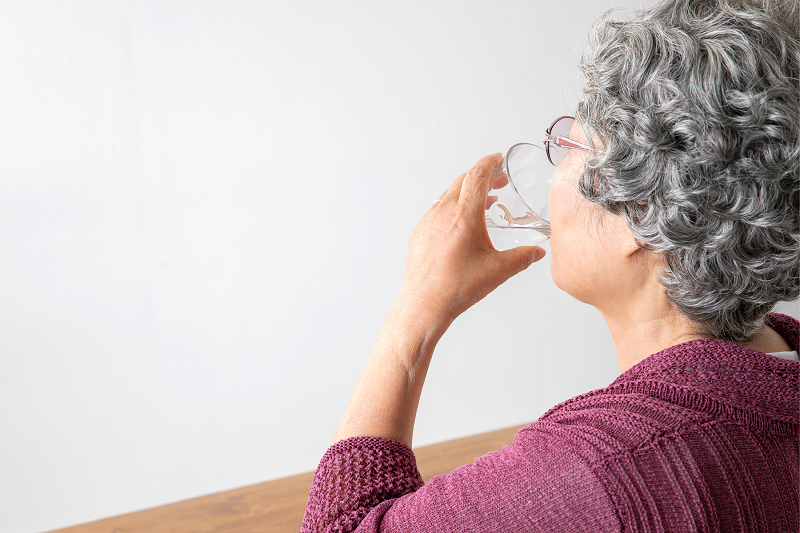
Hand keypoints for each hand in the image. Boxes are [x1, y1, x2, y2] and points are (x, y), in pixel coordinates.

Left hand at [397, 153, 546, 332]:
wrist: (424, 305)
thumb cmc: (456, 288)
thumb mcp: (498, 271)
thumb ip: (523, 258)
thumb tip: (538, 253)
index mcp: (464, 216)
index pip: (477, 175)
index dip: (490, 162)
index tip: (498, 159)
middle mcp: (443, 214)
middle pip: (463, 181)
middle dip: (483, 177)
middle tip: (499, 181)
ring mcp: (428, 222)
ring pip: (449, 195)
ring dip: (468, 192)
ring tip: (484, 202)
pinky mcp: (420, 234)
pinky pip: (437, 210)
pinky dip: (453, 207)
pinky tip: (462, 223)